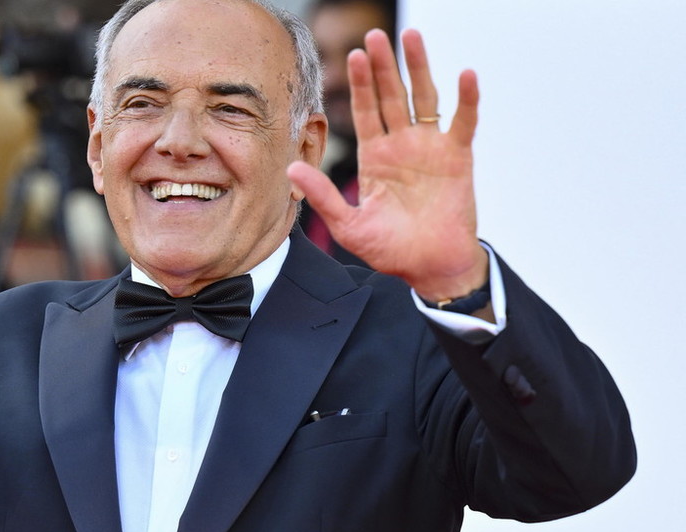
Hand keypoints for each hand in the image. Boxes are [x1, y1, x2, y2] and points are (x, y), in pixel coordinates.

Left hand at [288, 29, 485, 301]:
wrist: (429, 268)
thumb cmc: (390, 250)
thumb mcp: (347, 225)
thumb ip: (322, 196)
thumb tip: (292, 168)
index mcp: (375, 157)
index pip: (365, 112)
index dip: (360, 84)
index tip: (352, 55)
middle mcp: (402, 145)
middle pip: (391, 96)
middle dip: (383, 66)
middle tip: (375, 35)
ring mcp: (430, 148)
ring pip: (425, 98)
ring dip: (419, 67)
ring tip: (411, 36)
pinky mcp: (458, 157)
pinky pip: (463, 122)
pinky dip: (467, 99)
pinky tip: (465, 73)